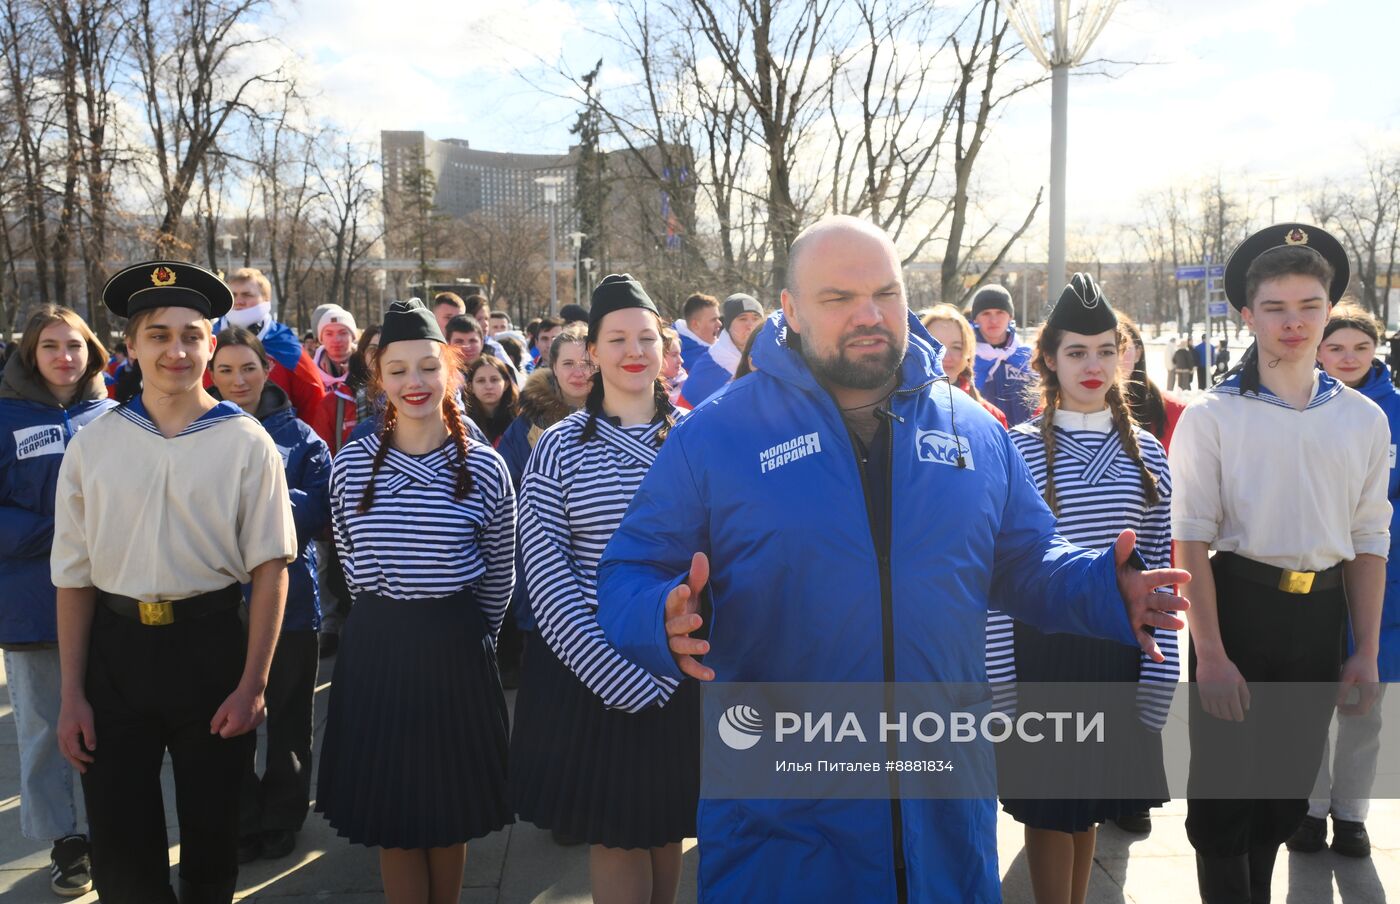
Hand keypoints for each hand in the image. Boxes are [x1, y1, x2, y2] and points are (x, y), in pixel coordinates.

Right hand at [57, 696, 96, 772]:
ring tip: (78, 764)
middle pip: (67, 754)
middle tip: (84, 771)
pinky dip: (68, 752)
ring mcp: (60, 734)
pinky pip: (63, 746)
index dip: (84, 757)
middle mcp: (61, 737)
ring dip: (71, 759)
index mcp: (68, 736)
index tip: (93, 760)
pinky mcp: (61, 731)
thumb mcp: (88, 722)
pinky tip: (72, 753)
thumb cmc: (81, 709)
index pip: (75, 752)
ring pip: (64, 751)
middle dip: (76, 763)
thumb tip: (92, 749)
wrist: (71, 698)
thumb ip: (90, 736)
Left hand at [210, 684, 265, 737]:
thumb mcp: (222, 709)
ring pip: (242, 730)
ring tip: (241, 711)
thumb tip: (213, 732)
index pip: (224, 734)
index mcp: (236, 726)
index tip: (226, 716)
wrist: (252, 690)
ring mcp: (254, 725)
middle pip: (233, 733)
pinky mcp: (260, 721)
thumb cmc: (237, 698)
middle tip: (233, 713)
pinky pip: (250, 725)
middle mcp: (246, 728)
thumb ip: (216, 722)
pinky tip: (248, 712)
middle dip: (231, 726)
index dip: (223, 725)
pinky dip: (248, 720)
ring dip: (239, 724)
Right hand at [665, 552, 713, 680]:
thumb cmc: (681, 608)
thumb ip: (696, 577)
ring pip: (678, 646)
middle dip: (684, 622)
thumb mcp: (689, 593)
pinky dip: (697, 671)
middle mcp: (667, 626)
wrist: (661, 633)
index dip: (677, 595)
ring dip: (691, 646)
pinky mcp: (677, 659)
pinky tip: (711, 674)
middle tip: (698, 619)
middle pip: (673, 625)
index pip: (670, 600)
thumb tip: (701, 555)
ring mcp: (671, 644)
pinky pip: (685, 666)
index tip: (684, 589)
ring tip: (706, 645)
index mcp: (669, 608)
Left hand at [1113, 529, 1190, 661]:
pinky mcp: (1132, 628)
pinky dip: (1152, 649)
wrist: (1094, 594)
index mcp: (1141, 581)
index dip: (1172, 576)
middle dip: (1173, 603)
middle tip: (1185, 605)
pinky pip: (1144, 639)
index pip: (1159, 577)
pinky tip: (1160, 658)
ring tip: (1180, 626)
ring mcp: (1140, 614)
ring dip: (1168, 623)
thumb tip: (1128, 532)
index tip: (1187, 576)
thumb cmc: (1108, 576)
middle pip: (1162, 600)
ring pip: (1157, 619)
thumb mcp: (1112, 563)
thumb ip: (1121, 549)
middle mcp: (1144, 599)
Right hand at [1196, 654, 1249, 721]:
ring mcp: (1210, 695)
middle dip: (1230, 717)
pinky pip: (1206, 708)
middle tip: (1232, 715)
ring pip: (1215, 713)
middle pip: (1226, 715)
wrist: (1211, 659)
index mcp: (1232, 694)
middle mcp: (1221, 697)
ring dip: (1220, 715)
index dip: (1239, 717)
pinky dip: (1211, 711)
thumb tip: (1246, 708)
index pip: (1236, 713)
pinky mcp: (1202, 693)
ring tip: (1223, 712)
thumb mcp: (1240, 680)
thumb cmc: (1227, 668)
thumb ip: (1245, 695)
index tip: (1239, 717)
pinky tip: (1214, 708)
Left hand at [1336, 652, 1380, 715]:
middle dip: (1351, 711)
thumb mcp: (1346, 677)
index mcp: (1369, 692)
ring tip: (1342, 705)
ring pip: (1365, 706)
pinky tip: (1348, 700)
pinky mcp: (1373, 689)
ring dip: (1354, 708)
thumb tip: (1337, 703)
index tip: (1338, 708)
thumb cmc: (1357, 663)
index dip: (1348, 711)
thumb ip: (1342, 691)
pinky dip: (1358, 703)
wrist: (1366, 654)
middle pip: (1364, 710)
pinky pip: (1366, 701)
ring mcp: (1375, 692)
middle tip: (1339, 708)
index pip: (1360, 709)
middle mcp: (1375, 694)